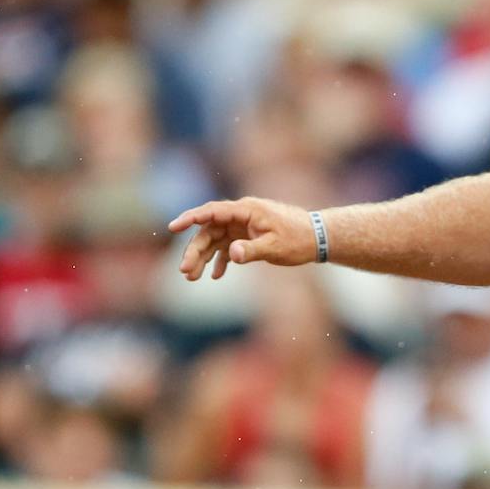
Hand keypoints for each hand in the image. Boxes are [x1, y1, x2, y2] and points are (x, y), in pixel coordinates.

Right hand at [169, 198, 317, 279]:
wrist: (316, 239)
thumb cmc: (298, 239)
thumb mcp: (275, 247)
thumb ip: (252, 250)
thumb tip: (232, 253)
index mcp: (246, 210)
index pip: (212, 212)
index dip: (191, 218)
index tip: (173, 227)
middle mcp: (241, 216)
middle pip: (209, 231)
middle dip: (194, 251)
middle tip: (185, 272)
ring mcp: (243, 227)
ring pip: (215, 241)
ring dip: (203, 258)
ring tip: (192, 278)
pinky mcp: (247, 237)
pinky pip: (227, 248)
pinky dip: (221, 261)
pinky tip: (215, 276)